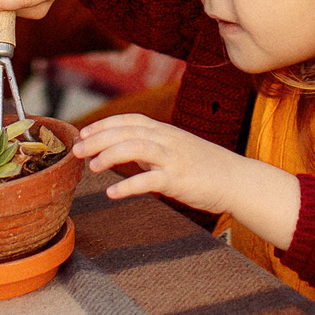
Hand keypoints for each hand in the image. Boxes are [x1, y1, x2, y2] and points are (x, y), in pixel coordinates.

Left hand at [74, 113, 299, 241]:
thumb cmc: (207, 168)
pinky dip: (128, 186)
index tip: (83, 133)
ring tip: (92, 166)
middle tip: (76, 149)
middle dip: (98, 138)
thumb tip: (125, 153)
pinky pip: (150, 180)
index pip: (130, 120)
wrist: (239, 180)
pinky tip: (113, 193)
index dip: (105, 124)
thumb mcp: (178, 150)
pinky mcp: (179, 180)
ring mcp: (174, 158)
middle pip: (127, 131)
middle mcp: (168, 140)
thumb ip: (152, 150)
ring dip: (110, 155)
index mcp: (166, 132)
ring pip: (136, 148)